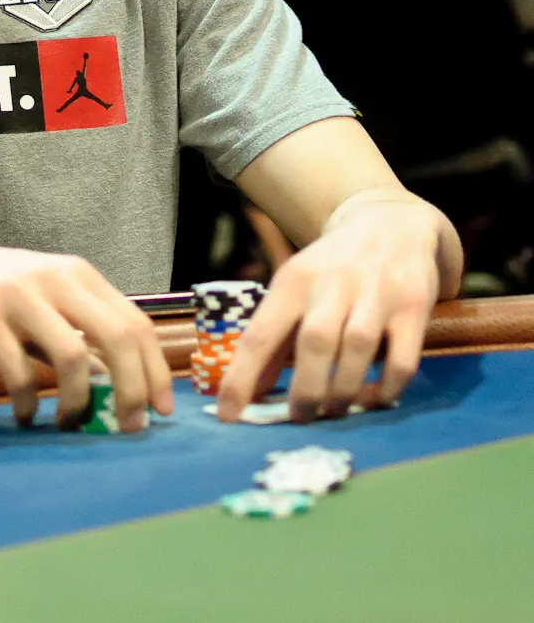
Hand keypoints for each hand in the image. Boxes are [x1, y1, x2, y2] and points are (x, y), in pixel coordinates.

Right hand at [0, 239, 170, 430]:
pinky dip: (30, 403)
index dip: (155, 370)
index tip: (162, 411)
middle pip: (118, 337)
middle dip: (133, 391)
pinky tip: (27, 416)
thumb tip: (116, 383)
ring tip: (69, 425)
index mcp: (77, 273)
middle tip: (129, 428)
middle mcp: (55, 277)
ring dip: (78, 404)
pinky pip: (20, 372)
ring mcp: (20, 294)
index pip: (135, 322)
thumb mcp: (41, 299)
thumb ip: (76, 331)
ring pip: (74, 357)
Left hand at [216, 192, 449, 422]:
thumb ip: (274, 340)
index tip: (227, 417)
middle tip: (299, 418)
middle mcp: (333, 282)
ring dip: (343, 391)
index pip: (260, 334)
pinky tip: (374, 399)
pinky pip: (402, 359)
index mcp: (293, 280)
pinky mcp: (413, 306)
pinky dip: (386, 388)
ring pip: (357, 349)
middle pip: (314, 342)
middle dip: (305, 390)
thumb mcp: (295, 290)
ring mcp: (376, 292)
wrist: (390, 222)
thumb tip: (248, 394)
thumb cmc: (332, 269)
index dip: (241, 379)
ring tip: (334, 411)